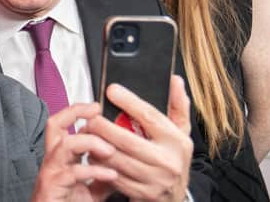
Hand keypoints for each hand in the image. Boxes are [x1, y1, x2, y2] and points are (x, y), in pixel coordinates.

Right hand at [31, 103, 117, 201]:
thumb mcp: (91, 190)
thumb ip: (102, 176)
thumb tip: (120, 167)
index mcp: (61, 157)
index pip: (63, 124)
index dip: (77, 111)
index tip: (96, 107)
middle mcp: (53, 160)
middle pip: (55, 124)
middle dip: (74, 112)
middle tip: (95, 112)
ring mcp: (51, 172)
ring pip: (65, 144)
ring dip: (89, 143)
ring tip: (110, 150)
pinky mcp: (53, 186)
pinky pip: (73, 172)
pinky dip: (94, 171)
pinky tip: (110, 175)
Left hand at [85, 76, 192, 201]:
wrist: (175, 196)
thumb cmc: (173, 157)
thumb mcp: (181, 130)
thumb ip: (177, 105)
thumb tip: (174, 80)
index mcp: (177, 141)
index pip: (150, 117)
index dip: (129, 102)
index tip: (111, 90)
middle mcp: (167, 161)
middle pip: (128, 140)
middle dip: (104, 127)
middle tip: (90, 116)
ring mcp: (153, 180)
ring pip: (118, 160)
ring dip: (98, 145)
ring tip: (88, 133)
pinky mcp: (140, 193)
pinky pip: (114, 176)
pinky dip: (100, 163)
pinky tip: (93, 152)